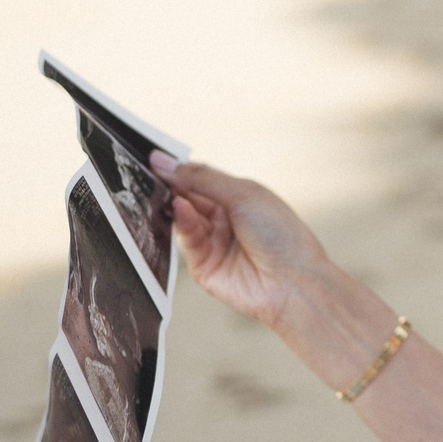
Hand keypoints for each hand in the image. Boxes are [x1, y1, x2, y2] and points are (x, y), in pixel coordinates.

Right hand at [150, 154, 341, 330]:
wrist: (293, 281)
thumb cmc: (280, 234)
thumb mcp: (243, 194)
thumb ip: (202, 178)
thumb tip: (164, 161)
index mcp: (239, 199)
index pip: (202, 180)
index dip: (180, 170)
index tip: (154, 159)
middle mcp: (225, 220)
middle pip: (189, 199)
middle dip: (171, 187)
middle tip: (148, 173)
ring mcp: (214, 243)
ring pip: (184, 219)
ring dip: (175, 204)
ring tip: (164, 191)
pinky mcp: (203, 267)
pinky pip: (187, 241)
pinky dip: (183, 223)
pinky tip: (180, 208)